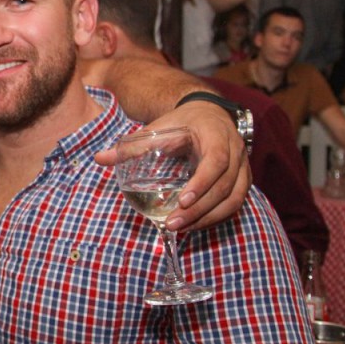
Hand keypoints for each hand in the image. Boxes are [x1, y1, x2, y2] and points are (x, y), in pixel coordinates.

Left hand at [96, 101, 249, 230]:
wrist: (207, 114)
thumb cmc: (182, 123)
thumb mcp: (158, 128)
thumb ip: (132, 146)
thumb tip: (100, 159)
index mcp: (216, 134)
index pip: (216, 161)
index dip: (202, 183)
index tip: (182, 201)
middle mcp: (236, 151)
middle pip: (225, 186)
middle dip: (200, 209)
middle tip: (173, 224)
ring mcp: (243, 167)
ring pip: (234, 199)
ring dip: (208, 218)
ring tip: (181, 229)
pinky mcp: (243, 180)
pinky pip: (235, 204)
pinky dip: (217, 218)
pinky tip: (194, 225)